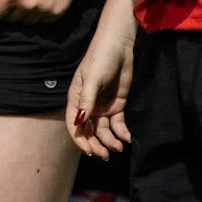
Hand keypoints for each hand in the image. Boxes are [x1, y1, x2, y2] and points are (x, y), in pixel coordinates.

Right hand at [68, 23, 134, 157]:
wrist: (120, 46)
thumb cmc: (100, 58)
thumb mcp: (93, 79)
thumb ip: (87, 100)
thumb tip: (79, 122)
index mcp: (76, 99)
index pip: (74, 125)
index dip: (80, 140)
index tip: (90, 152)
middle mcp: (88, 106)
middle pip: (89, 131)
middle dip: (96, 144)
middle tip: (105, 155)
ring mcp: (102, 107)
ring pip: (104, 131)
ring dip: (109, 141)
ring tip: (118, 148)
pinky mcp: (117, 105)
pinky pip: (118, 124)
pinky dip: (122, 133)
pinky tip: (127, 138)